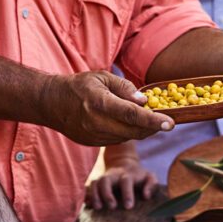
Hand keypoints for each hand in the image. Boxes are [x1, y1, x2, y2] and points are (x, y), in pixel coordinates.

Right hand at [39, 71, 173, 145]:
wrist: (52, 103)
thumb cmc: (80, 86)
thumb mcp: (102, 77)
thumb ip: (125, 88)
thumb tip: (145, 101)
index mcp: (99, 102)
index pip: (131, 115)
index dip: (153, 120)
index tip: (171, 123)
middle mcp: (96, 122)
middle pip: (133, 131)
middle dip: (152, 128)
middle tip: (165, 121)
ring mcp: (93, 136)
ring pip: (127, 137)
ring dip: (141, 130)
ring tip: (146, 118)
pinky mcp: (92, 143)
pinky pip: (117, 140)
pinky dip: (128, 132)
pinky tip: (129, 123)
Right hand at [86, 158, 157, 210]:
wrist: (123, 163)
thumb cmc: (139, 175)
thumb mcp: (149, 177)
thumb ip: (151, 185)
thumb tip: (146, 196)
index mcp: (127, 175)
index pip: (126, 181)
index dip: (127, 193)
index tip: (129, 206)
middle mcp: (113, 176)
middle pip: (105, 180)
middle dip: (107, 193)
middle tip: (112, 207)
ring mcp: (103, 178)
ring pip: (95, 183)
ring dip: (95, 195)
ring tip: (98, 208)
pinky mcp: (97, 183)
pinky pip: (88, 187)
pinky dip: (87, 195)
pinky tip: (87, 204)